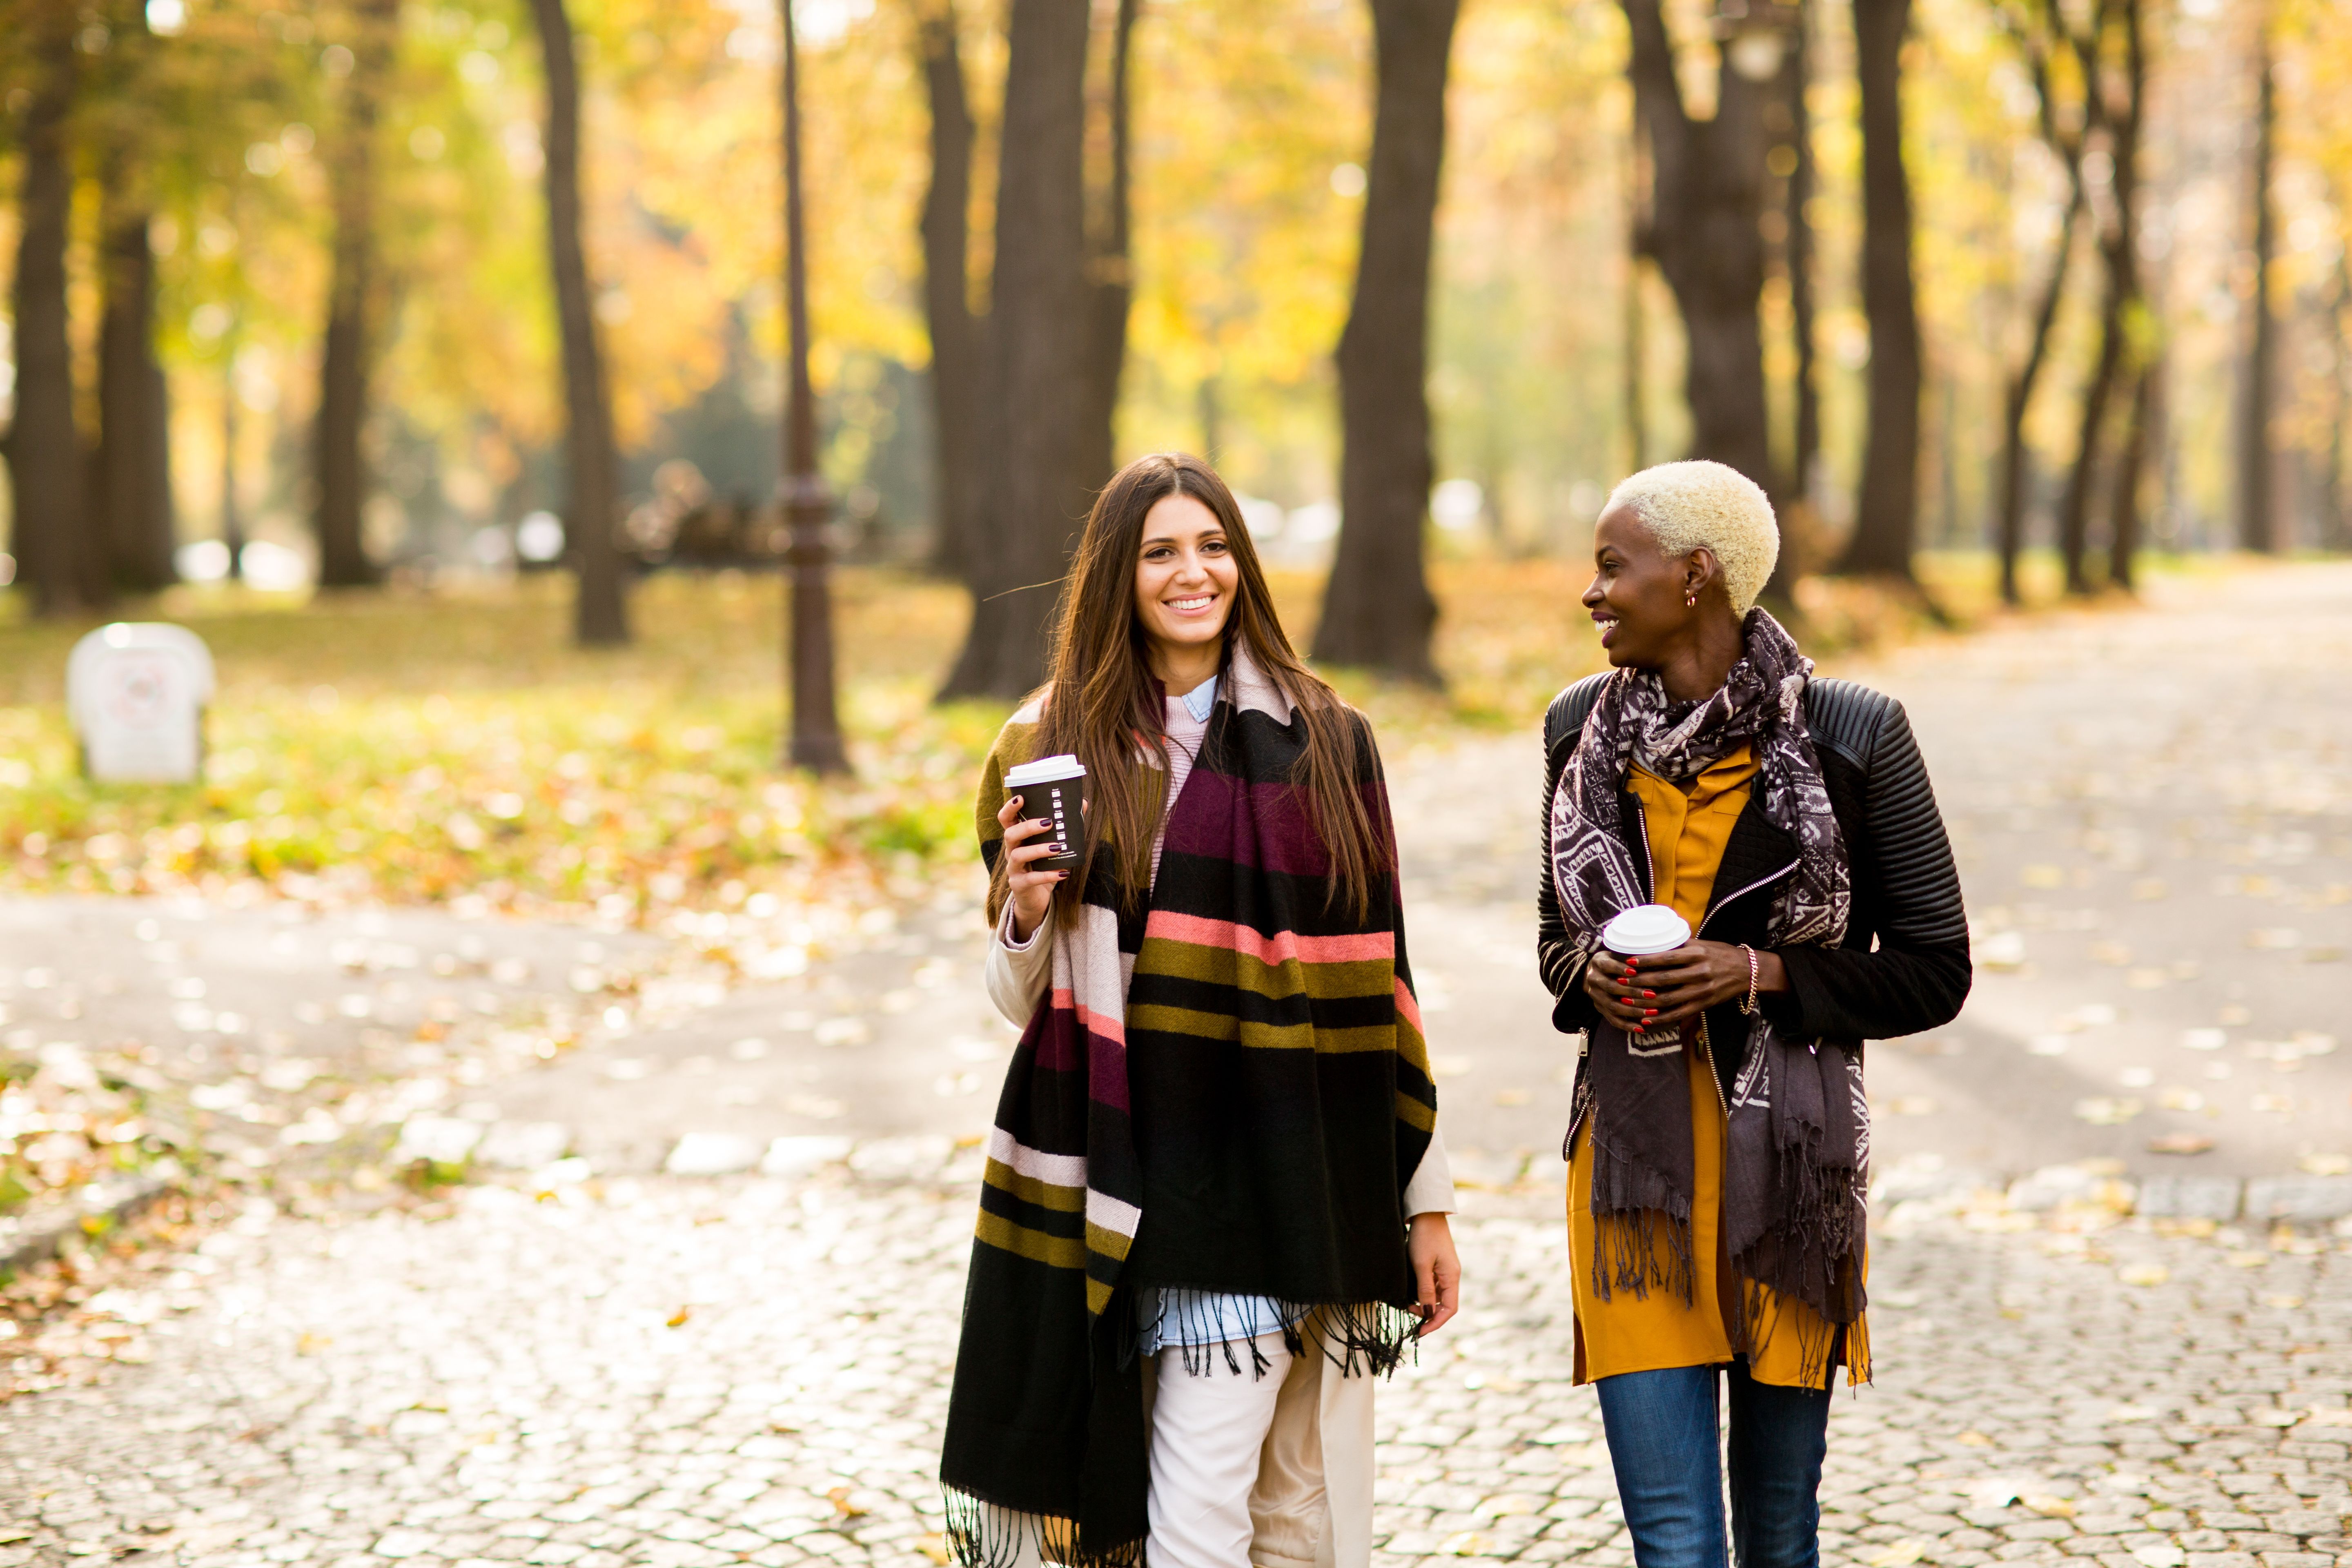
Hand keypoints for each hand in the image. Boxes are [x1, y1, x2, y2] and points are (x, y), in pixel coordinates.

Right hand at [996, 793, 1070, 940]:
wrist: (1036, 899)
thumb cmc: (1044, 867)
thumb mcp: (1054, 846)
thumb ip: (1065, 826)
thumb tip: (1083, 803)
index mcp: (1018, 839)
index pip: (1006, 820)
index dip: (1009, 808)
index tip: (1021, 798)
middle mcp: (1011, 851)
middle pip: (1010, 835)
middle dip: (1027, 827)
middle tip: (1048, 822)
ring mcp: (1013, 869)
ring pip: (1019, 855)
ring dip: (1038, 849)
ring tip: (1057, 847)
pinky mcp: (1019, 885)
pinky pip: (1031, 879)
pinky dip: (1047, 875)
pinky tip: (1063, 873)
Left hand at [1407, 1212, 1459, 1335]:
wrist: (1425, 1213)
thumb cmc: (1423, 1237)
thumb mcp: (1421, 1265)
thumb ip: (1425, 1290)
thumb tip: (1427, 1313)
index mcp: (1452, 1277)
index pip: (1449, 1309)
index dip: (1436, 1322)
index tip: (1421, 1331)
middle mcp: (1452, 1276)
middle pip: (1444, 1304)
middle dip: (1429, 1314)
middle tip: (1411, 1317)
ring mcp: (1445, 1271)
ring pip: (1438, 1296)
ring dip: (1425, 1304)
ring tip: (1408, 1305)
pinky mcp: (1438, 1265)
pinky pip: (1433, 1286)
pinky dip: (1423, 1293)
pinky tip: (1412, 1294)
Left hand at [1580, 940, 1786, 1034]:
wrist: (1748, 971)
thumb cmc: (1719, 953)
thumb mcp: (1701, 944)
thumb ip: (1678, 945)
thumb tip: (1650, 942)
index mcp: (1697, 953)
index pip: (1666, 957)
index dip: (1645, 961)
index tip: (1627, 962)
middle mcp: (1699, 972)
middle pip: (1663, 979)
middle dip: (1639, 982)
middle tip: (1620, 983)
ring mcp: (1701, 990)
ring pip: (1668, 999)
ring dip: (1645, 1002)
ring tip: (1627, 1001)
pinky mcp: (1703, 1004)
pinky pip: (1678, 1014)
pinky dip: (1661, 1018)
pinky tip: (1645, 1019)